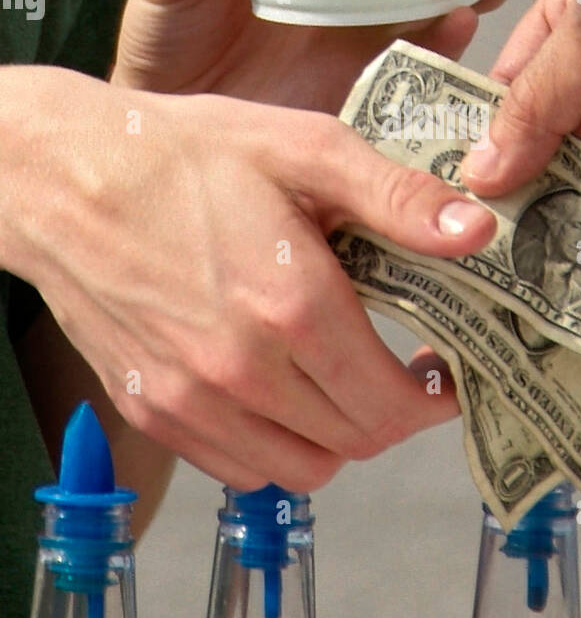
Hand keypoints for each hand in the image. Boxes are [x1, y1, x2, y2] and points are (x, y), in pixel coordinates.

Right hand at [9, 69, 494, 490]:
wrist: (66, 175)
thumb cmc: (182, 154)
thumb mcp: (305, 148)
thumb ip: (396, 198)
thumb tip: (477, 231)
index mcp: (294, 305)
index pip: (395, 404)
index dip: (434, 397)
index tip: (442, 372)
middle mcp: (244, 369)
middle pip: (357, 442)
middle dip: (395, 412)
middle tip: (401, 370)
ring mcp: (193, 400)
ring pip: (304, 469)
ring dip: (339, 435)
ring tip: (340, 379)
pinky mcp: (155, 410)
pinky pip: (241, 468)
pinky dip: (276, 446)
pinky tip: (277, 389)